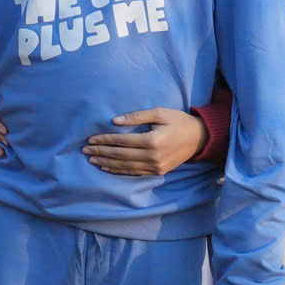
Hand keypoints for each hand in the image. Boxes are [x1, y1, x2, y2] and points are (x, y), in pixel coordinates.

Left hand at [83, 107, 205, 175]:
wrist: (199, 138)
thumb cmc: (178, 121)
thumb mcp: (159, 112)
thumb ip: (136, 116)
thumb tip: (114, 121)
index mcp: (153, 140)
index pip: (122, 141)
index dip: (105, 140)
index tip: (90, 139)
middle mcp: (153, 156)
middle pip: (121, 155)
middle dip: (102, 152)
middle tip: (85, 150)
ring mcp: (156, 166)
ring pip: (126, 166)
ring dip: (107, 163)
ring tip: (92, 160)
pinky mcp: (158, 172)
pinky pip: (134, 172)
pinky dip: (119, 171)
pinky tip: (108, 168)